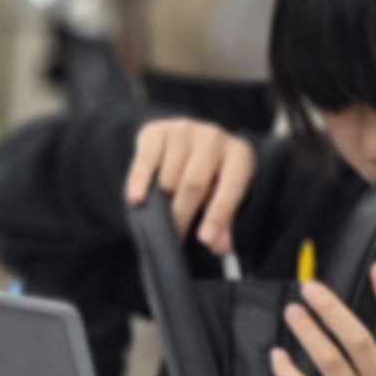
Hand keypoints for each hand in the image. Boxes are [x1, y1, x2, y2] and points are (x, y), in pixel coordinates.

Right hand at [123, 118, 254, 253]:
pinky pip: (146, 160)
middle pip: (195, 183)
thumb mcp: (223, 196)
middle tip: (175, 237)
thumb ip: (223, 221)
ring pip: (169, 176)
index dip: (218, 215)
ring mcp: (184, 130)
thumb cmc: (210, 175)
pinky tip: (136, 199)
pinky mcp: (157, 130)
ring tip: (160, 216)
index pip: (230, 187)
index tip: (205, 239)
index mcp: (239, 155)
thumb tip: (218, 245)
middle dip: (183, 214)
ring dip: (162, 201)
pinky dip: (140, 182)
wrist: (187, 142)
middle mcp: (214, 137)